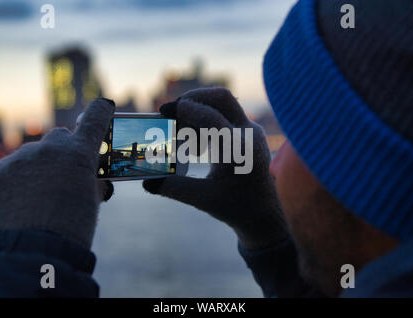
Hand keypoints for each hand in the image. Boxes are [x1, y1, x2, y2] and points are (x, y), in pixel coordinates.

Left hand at [0, 98, 114, 248]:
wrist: (33, 252)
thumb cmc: (72, 227)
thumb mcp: (91, 200)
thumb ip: (91, 179)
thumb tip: (91, 176)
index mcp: (80, 154)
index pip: (94, 119)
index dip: (101, 112)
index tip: (103, 106)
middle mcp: (50, 149)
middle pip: (60, 137)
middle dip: (65, 150)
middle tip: (66, 172)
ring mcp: (22, 159)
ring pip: (36, 154)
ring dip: (41, 167)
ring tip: (41, 195)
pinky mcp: (0, 173)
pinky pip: (14, 169)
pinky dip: (20, 179)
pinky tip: (23, 200)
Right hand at [143, 88, 287, 249]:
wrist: (265, 214)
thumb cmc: (236, 208)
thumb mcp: (203, 199)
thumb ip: (174, 188)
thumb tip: (147, 182)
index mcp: (239, 150)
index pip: (210, 117)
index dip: (184, 110)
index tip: (164, 110)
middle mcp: (249, 135)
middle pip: (222, 98)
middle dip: (194, 98)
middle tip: (172, 111)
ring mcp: (252, 131)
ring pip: (224, 105)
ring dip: (200, 110)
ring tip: (182, 134)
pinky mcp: (250, 133)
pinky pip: (227, 115)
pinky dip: (208, 120)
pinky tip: (197, 144)